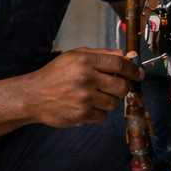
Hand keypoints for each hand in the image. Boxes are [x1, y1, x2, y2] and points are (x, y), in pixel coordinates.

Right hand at [23, 48, 142, 127]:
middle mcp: (86, 79)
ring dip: (109, 100)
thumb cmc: (55, 74)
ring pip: (114, 103)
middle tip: (114, 87)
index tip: (138, 74)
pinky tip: (86, 106)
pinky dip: (98, 112)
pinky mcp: (82, 115)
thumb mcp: (74, 56)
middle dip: (122, 87)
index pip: (119, 64)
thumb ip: (101, 54)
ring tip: (95, 96)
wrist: (33, 96)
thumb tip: (127, 55)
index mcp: (84, 61)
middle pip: (121, 86)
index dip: (132, 69)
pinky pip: (102, 115)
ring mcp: (84, 99)